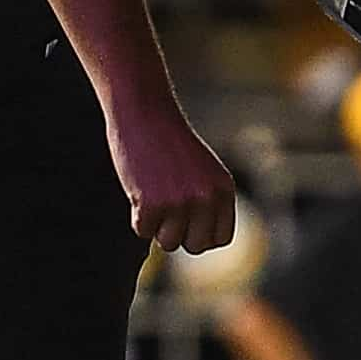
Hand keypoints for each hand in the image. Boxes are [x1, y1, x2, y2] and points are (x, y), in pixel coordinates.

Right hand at [108, 98, 239, 253]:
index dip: (200, 235)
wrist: (144, 113)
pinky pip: (142, 232)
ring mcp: (180, 202)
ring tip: (154, 194)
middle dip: (178, 234)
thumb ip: (209, 204)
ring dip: (156, 225)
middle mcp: (207, 198)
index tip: (186, 221)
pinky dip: (136, 216)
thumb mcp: (204, 172)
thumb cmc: (170, 143)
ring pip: (168, 243)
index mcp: (224, 190)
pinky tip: (139, 189)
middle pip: (196, 246)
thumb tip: (201, 244)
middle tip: (166, 207)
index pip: (220, 239)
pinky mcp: (151, 204)